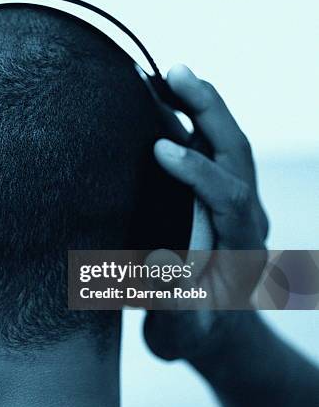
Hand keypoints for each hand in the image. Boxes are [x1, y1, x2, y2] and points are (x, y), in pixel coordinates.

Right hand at [143, 64, 268, 360]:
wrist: (217, 331)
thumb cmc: (194, 332)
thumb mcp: (181, 334)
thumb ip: (176, 308)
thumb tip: (165, 264)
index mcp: (240, 251)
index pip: (230, 200)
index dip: (199, 172)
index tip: (161, 148)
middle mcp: (245, 219)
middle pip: (238, 155)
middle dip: (211, 111)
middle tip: (176, 73)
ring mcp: (235, 202)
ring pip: (228, 143)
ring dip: (203, 105)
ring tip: (172, 72)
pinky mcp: (217, 194)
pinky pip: (212, 148)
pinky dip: (194, 118)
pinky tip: (167, 97)